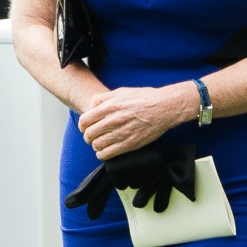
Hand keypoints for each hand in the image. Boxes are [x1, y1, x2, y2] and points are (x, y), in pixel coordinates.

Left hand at [78, 83, 196, 159]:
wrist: (164, 107)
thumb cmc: (144, 98)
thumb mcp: (121, 91)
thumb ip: (103, 98)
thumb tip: (91, 106)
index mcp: (110, 106)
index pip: (85, 121)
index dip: (82, 126)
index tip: (85, 128)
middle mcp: (114, 120)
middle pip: (89, 134)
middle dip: (88, 136)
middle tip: (92, 137)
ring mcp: (122, 133)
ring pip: (97, 145)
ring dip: (96, 145)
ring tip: (100, 143)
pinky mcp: (130, 144)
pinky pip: (108, 154)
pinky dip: (103, 154)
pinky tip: (106, 151)